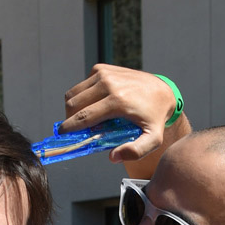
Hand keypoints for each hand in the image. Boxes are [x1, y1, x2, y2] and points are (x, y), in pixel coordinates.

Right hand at [61, 64, 182, 164]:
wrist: (162, 91)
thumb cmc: (155, 118)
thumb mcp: (153, 139)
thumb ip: (135, 151)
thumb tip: (113, 156)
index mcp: (117, 101)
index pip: (83, 116)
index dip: (69, 128)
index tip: (61, 135)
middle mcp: (108, 84)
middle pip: (73, 104)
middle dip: (70, 119)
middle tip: (77, 130)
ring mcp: (104, 73)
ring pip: (73, 94)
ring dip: (73, 108)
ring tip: (84, 119)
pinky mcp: (101, 69)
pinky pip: (82, 86)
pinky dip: (82, 97)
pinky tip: (94, 104)